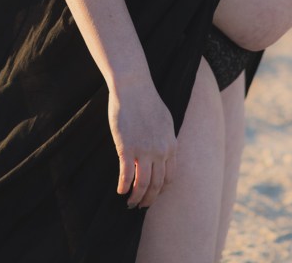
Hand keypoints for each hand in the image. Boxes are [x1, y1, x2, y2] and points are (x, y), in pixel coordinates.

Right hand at [108, 77, 177, 208]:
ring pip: (142, 185)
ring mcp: (144, 151)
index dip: (161, 190)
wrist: (133, 86)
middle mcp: (161, 151)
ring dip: (136, 198)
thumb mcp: (165, 121)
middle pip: (157, 185)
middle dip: (148, 199)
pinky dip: (124, 186)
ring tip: (129, 202)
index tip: (153, 195)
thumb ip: (166, 139)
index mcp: (171, 145)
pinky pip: (127, 175)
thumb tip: (165, 152)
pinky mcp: (127, 148)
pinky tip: (120, 190)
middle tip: (140, 205)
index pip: (169, 178)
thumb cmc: (146, 101)